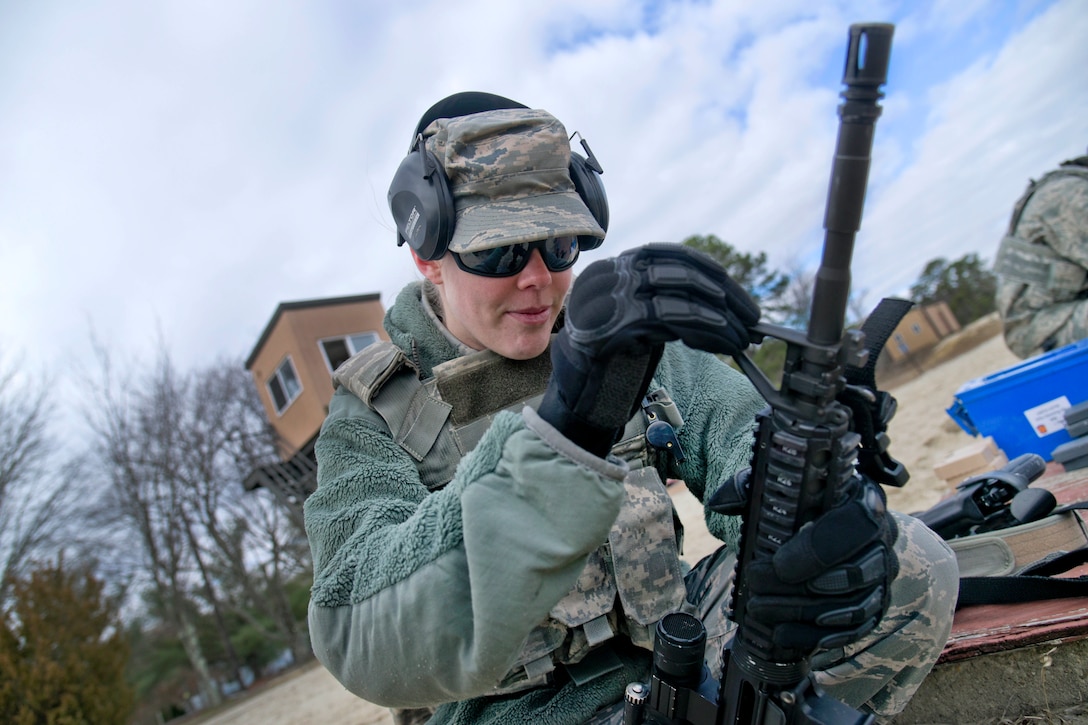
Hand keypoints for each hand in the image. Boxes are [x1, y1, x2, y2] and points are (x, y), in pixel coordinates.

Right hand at [537, 243, 759, 455]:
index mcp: (616, 267)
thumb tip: (718, 298)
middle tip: (752, 318)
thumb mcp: (637, 318)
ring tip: (744, 339)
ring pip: (682, 295)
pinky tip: (724, 344)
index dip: (709, 270)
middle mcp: (611, 275)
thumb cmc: (611, 362)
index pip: (671, 254)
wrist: (576, 399)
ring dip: (723, 319)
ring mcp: (611, 298)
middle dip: (726, 295)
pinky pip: (674, 320)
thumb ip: (664, 298)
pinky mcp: (617, 325)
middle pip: (681, 271)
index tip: (735, 292)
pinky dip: (707, 332)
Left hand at [742, 475, 899, 651]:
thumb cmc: (793, 505)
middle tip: (756, 582)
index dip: (818, 549)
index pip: (857, 523)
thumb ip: (749, 488)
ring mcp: (881, 576)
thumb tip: (722, 501)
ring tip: (759, 608)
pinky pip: (852, 630)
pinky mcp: (873, 607)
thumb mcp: (773, 486)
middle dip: (799, 585)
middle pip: (855, 572)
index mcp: (863, 498)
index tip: (778, 564)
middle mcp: (883, 538)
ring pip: (853, 605)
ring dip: (800, 611)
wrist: (811, 525)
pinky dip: (814, 635)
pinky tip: (780, 632)